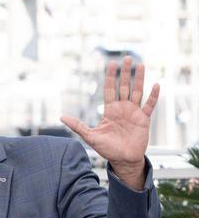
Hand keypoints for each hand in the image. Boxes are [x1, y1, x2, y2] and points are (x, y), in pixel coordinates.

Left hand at [61, 56, 158, 189]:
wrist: (122, 160)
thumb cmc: (107, 149)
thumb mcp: (90, 136)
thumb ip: (78, 125)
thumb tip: (61, 116)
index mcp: (110, 110)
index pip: (109, 90)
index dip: (110, 77)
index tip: (110, 64)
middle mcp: (122, 108)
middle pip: (124, 86)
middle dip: (125, 73)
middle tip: (126, 58)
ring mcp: (134, 113)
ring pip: (137, 92)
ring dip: (139, 79)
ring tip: (141, 65)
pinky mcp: (144, 119)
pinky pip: (149, 105)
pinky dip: (153, 96)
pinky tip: (156, 85)